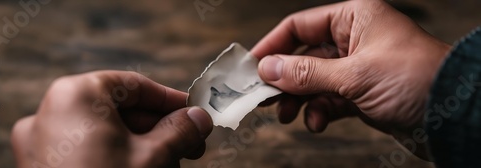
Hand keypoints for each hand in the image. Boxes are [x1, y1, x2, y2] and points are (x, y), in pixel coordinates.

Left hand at [11, 71, 212, 167]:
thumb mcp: (153, 157)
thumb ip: (180, 130)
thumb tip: (199, 118)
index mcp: (76, 95)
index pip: (135, 85)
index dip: (170, 101)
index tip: (194, 114)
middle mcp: (52, 112)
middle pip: (121, 110)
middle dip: (160, 130)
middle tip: (190, 146)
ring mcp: (43, 142)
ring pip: (106, 133)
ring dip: (143, 146)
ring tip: (170, 166)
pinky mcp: (43, 166)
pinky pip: (89, 150)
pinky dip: (118, 157)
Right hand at [252, 0, 449, 158]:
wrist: (455, 116)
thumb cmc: (416, 79)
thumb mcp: (354, 74)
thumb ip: (307, 72)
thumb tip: (267, 68)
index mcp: (354, 19)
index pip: (299, 25)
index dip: (272, 45)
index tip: (251, 66)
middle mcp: (354, 39)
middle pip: (303, 55)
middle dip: (284, 79)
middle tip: (264, 97)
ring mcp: (358, 68)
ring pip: (314, 80)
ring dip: (299, 99)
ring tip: (287, 115)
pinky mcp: (363, 93)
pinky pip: (329, 99)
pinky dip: (320, 111)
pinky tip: (318, 122)